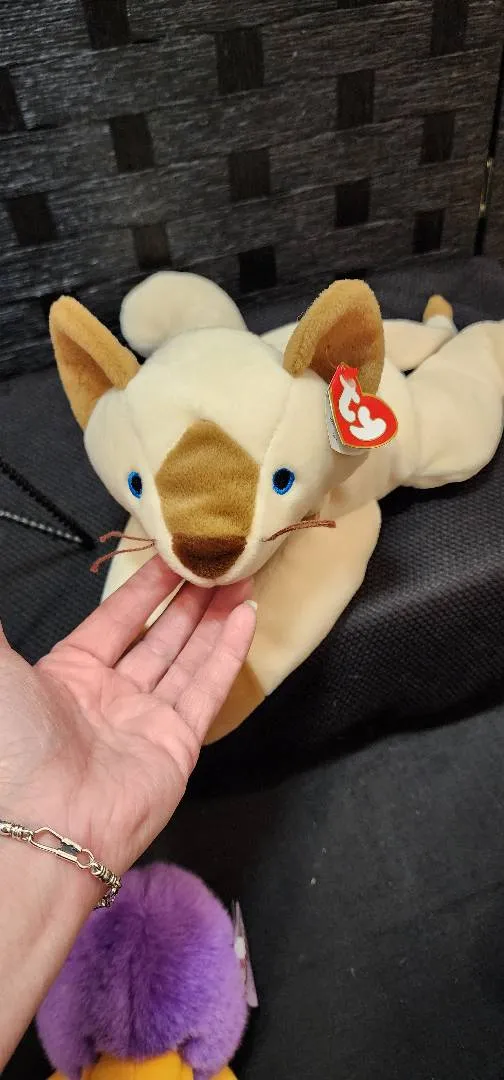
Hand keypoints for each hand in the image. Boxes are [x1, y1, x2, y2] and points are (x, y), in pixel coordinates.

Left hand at [0, 557, 254, 874]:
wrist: (43, 826)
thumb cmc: (16, 741)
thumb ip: (2, 631)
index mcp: (69, 674)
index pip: (117, 617)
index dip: (146, 585)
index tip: (173, 552)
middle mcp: (111, 695)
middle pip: (159, 635)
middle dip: (189, 597)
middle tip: (218, 560)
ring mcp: (147, 721)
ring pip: (189, 657)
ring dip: (214, 618)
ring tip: (240, 577)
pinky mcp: (178, 744)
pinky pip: (208, 688)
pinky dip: (228, 652)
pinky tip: (245, 617)